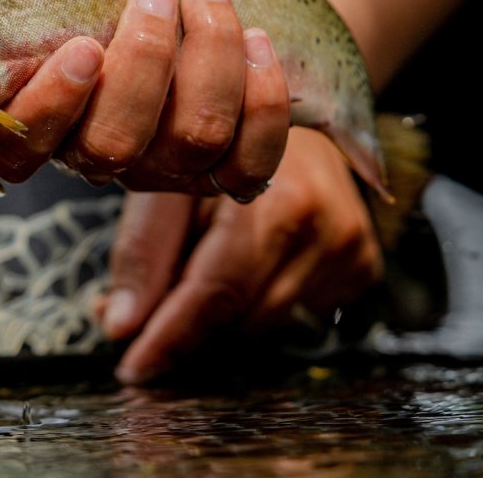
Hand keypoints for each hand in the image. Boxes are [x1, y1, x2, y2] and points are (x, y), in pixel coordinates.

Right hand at [0, 0, 290, 197]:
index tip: (74, 50)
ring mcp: (165, 166)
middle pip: (115, 148)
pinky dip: (264, 100)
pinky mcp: (230, 165)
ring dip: (206, 64)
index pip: (17, 153)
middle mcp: (93, 155)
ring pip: (191, 143)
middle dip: (142, 70)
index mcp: (27, 120)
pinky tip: (259, 40)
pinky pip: (252, 160)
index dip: (48, 112)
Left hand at [99, 129, 382, 383]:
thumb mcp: (170, 179)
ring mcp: (353, 249)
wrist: (296, 113)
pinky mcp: (364, 266)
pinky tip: (247, 262)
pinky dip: (257, 302)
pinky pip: (295, 313)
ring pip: (264, 321)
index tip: (131, 369)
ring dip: (220, 312)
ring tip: (194, 267)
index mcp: (275, 198)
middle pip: (239, 313)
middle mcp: (325, 226)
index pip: (217, 290)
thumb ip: (143, 252)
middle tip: (145, 311)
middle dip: (184, 322)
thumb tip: (117, 326)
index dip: (170, 336)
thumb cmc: (221, 142)